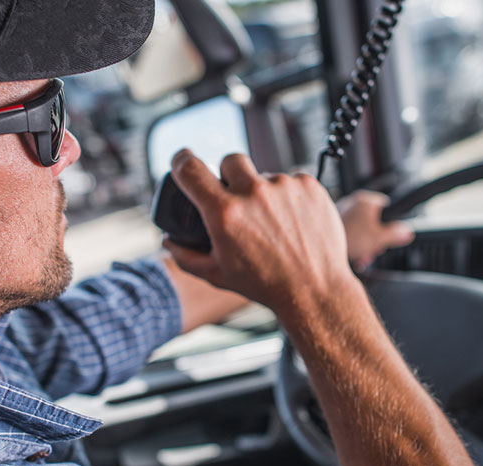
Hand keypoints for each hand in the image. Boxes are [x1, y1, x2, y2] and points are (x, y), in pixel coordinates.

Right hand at [163, 150, 355, 314]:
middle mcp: (254, 193)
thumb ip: (185, 255)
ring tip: (273, 224)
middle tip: (236, 197)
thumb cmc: (265, 285)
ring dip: (263, 192)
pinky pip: (290, 181)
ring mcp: (284, 186)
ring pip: (264, 175)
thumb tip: (168, 240)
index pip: (191, 168)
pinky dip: (289, 197)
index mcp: (225, 213)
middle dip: (229, 174)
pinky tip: (292, 222)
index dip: (182, 160)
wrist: (314, 290)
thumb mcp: (217, 274)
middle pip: (230, 159)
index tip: (183, 160)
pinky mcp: (309, 185)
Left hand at [337, 190, 413, 270]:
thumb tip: (408, 232)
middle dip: (375, 238)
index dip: (390, 222)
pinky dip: (352, 242)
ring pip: (360, 227)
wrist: (320, 249)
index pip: (386, 205)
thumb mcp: (379, 239)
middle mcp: (352, 202)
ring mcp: (341, 211)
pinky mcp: (331, 222)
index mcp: (366, 200)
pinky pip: (348, 231)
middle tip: (374, 249)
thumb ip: (396, 234)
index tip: (389, 234)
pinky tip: (352, 254)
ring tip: (362, 255)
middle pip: (373, 219)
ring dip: (364, 244)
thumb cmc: (348, 239)